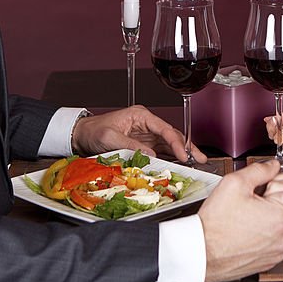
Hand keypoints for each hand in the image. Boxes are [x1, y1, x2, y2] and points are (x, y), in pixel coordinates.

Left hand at [71, 105, 206, 162]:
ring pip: (170, 144)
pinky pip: (161, 152)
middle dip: (187, 147)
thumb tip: (151, 155)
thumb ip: (130, 145)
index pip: (165, 129)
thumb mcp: (109, 137)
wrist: (81, 136)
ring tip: (195, 164)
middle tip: (201, 159)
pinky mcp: (143, 145)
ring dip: (182, 154)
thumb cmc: (93, 131)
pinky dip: (171, 158)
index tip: (184, 155)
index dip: (177, 142)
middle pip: (172, 135)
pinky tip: (179, 165)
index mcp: (141, 115)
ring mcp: (146, 135)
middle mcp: (147, 124)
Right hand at [199, 161, 282, 281]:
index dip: (265, 189)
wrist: (202, 252)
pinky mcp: (269, 263)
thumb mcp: (235, 183)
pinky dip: (259, 238)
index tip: (251, 195)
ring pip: (275, 227)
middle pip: (281, 210)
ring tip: (241, 222)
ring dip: (263, 222)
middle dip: (265, 205)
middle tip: (244, 208)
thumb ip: (260, 170)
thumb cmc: (216, 223)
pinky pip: (269, 243)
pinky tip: (243, 235)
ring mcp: (277, 252)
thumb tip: (273, 166)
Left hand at [263, 172, 282, 261]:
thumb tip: (277, 191)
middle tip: (266, 210)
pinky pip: (281, 199)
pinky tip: (276, 220)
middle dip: (266, 194)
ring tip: (270, 216)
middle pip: (274, 180)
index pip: (279, 174)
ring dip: (268, 202)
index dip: (270, 188)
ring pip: (275, 188)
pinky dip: (273, 208)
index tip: (267, 201)